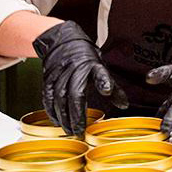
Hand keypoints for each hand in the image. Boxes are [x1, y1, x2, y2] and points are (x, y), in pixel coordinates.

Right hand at [32, 20, 127, 135]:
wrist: (61, 41)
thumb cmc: (84, 56)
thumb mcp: (101, 67)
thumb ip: (112, 87)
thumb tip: (124, 105)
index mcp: (92, 64)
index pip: (100, 72)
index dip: (104, 81)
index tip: (107, 89)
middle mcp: (75, 68)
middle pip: (75, 93)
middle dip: (76, 114)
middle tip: (79, 130)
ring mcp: (60, 73)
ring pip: (59, 97)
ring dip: (63, 116)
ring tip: (69, 130)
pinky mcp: (48, 78)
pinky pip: (48, 96)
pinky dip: (51, 111)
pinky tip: (57, 121)